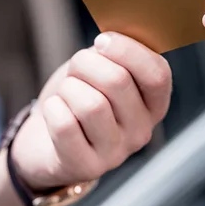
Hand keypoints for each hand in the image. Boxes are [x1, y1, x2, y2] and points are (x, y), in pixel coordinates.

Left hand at [11, 32, 171, 189]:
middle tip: (76, 68)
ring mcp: (116, 153)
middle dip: (86, 64)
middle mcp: (142, 132)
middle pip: (118, 82)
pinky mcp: (85, 167)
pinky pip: (65, 126)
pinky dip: (53, 108)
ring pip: (91, 104)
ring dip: (69, 88)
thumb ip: (114, 54)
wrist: (46, 141)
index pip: (158, 74)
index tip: (101, 41)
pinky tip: (55, 110)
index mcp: (154, 104)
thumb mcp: (101, 70)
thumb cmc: (79, 97)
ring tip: (65, 92)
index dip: (127, 49)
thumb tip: (109, 38)